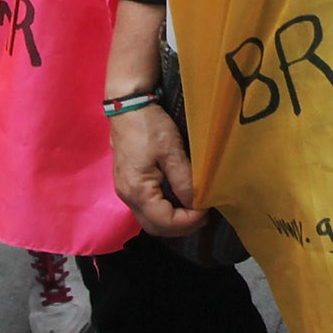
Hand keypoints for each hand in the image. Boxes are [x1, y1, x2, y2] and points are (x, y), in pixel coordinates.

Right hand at [111, 102, 203, 233]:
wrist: (127, 105)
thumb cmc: (149, 126)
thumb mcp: (172, 151)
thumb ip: (184, 181)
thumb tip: (197, 204)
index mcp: (137, 191)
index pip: (164, 222)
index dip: (188, 222)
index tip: (207, 210)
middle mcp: (127, 197)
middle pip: (154, 227)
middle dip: (181, 226)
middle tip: (204, 215)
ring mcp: (125, 191)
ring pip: (150, 219)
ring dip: (173, 220)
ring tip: (195, 210)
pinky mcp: (128, 184)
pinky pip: (147, 208)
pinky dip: (164, 210)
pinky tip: (179, 200)